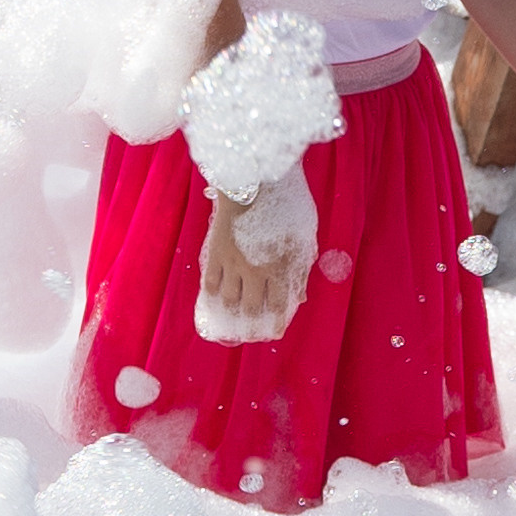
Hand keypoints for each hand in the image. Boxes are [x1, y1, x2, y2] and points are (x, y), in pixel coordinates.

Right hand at [197, 190, 305, 342]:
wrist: (254, 183)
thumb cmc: (287, 206)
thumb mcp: (304, 238)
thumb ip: (301, 269)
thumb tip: (300, 297)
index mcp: (280, 268)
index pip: (279, 305)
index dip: (276, 322)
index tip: (274, 332)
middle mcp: (255, 272)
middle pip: (251, 307)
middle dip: (251, 321)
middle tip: (250, 327)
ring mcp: (233, 263)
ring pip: (229, 298)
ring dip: (233, 307)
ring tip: (234, 309)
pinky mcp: (215, 253)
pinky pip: (210, 281)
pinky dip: (213, 292)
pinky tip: (216, 295)